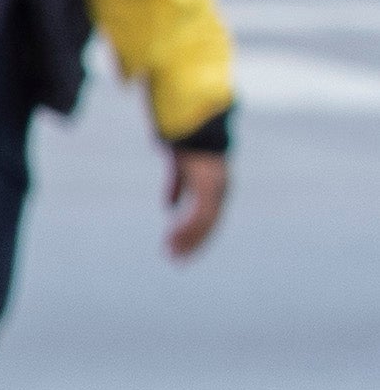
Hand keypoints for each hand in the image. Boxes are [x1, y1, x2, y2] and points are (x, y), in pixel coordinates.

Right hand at [163, 145, 229, 261]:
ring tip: (170, 252)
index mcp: (215, 190)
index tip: (179, 248)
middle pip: (209, 226)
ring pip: (205, 224)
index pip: (208, 220)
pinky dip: (186, 227)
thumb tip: (169, 208)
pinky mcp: (208, 187)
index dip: (195, 235)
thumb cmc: (188, 145)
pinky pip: (199, 215)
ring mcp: (216, 190)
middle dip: (192, 244)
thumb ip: (176, 188)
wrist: (193, 129)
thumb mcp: (179, 171)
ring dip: (187, 240)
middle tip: (175, 260)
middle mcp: (220, 192)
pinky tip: (171, 235)